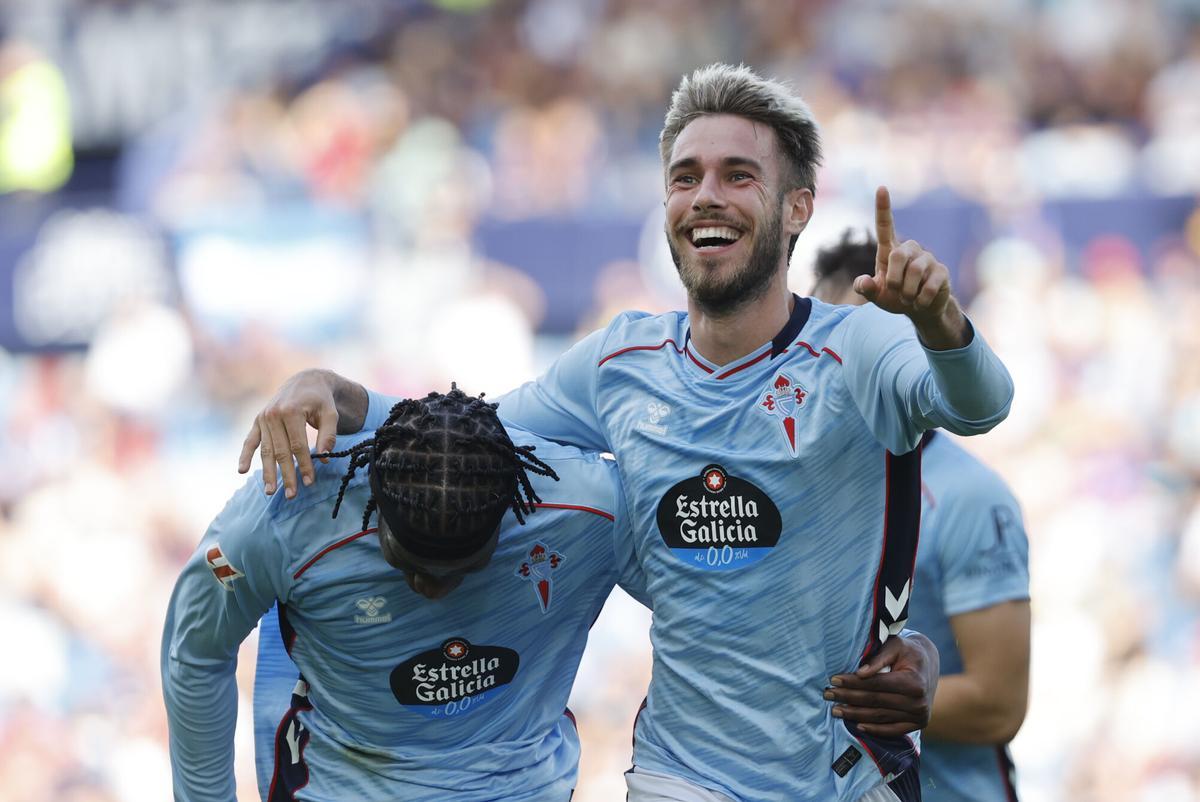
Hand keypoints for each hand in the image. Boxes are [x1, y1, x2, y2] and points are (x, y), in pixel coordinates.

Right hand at [237, 369, 340, 497]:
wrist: (305, 381)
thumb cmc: (320, 400)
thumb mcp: (331, 413)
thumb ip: (329, 434)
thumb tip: (324, 457)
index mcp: (291, 411)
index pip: (298, 445)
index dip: (304, 465)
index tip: (309, 482)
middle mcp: (273, 415)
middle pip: (280, 451)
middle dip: (286, 475)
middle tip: (291, 495)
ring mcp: (263, 418)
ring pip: (266, 450)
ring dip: (267, 472)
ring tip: (269, 491)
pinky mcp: (258, 421)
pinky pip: (250, 441)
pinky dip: (245, 455)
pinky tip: (241, 470)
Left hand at [824, 632, 939, 737]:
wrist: (929, 663)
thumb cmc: (907, 651)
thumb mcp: (895, 646)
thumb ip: (878, 658)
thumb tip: (860, 673)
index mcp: (913, 682)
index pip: (875, 684)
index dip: (853, 683)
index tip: (833, 680)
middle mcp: (918, 702)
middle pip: (875, 701)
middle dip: (848, 698)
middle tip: (828, 695)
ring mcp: (919, 716)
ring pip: (880, 717)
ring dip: (855, 715)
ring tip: (836, 710)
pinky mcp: (918, 724)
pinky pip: (892, 730)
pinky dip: (874, 729)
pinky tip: (857, 726)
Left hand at [853, 187, 967, 348]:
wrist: (921, 310)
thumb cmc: (896, 297)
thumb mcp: (877, 296)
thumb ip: (866, 289)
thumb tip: (862, 283)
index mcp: (890, 251)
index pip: (885, 226)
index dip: (883, 208)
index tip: (881, 188)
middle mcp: (910, 249)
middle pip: (898, 255)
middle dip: (894, 280)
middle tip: (896, 292)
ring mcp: (927, 259)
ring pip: (915, 272)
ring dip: (907, 292)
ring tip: (908, 298)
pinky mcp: (942, 271)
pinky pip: (929, 286)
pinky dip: (921, 300)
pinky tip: (921, 302)